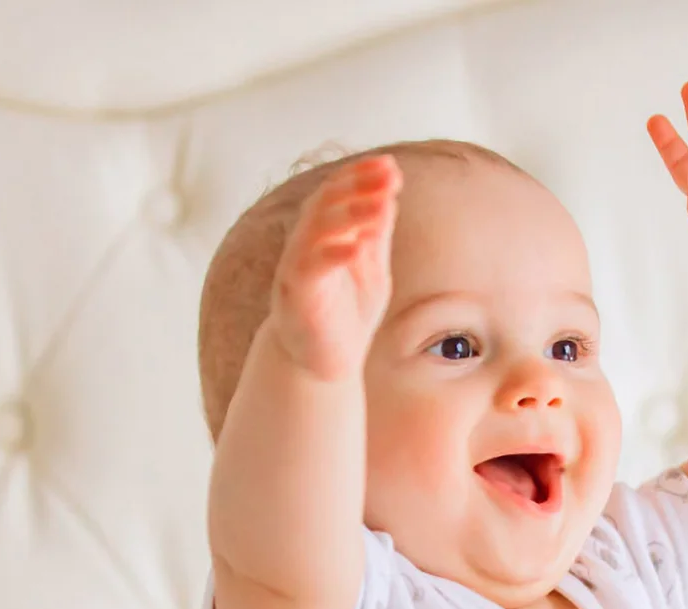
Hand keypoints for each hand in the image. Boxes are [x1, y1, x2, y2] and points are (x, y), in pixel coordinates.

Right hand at [269, 154, 402, 380]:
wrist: (325, 363)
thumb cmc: (348, 316)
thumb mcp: (372, 271)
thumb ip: (376, 238)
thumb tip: (389, 197)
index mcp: (326, 235)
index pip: (340, 193)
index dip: (362, 175)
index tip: (391, 165)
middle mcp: (307, 243)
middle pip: (328, 203)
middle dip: (358, 186)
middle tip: (387, 176)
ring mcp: (299, 266)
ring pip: (318, 228)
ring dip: (350, 214)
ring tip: (380, 204)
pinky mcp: (297, 294)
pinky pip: (311, 268)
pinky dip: (333, 255)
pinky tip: (356, 248)